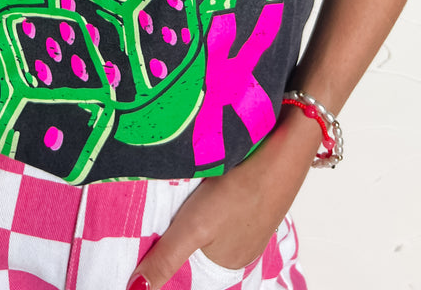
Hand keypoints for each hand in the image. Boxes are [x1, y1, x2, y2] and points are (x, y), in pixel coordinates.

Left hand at [125, 107, 320, 288]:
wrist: (279, 153)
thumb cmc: (238, 195)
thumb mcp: (194, 229)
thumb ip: (166, 259)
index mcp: (225, 264)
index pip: (187, 267)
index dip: (165, 252)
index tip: (142, 237)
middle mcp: (237, 248)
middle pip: (196, 243)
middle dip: (174, 230)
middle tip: (152, 209)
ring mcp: (245, 221)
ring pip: (206, 220)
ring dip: (190, 209)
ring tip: (171, 193)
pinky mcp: (248, 195)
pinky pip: (219, 201)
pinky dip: (205, 194)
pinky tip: (197, 180)